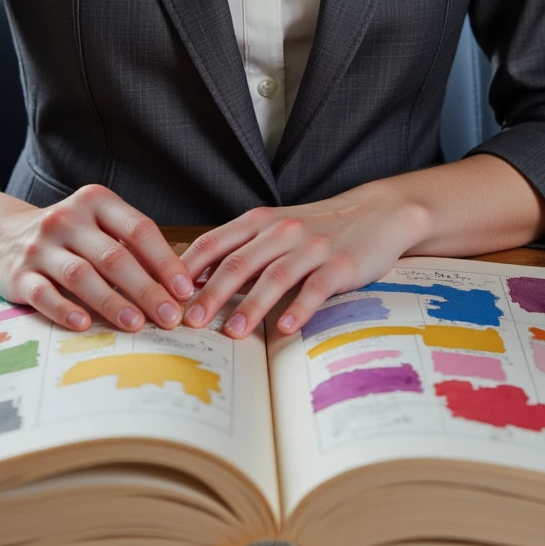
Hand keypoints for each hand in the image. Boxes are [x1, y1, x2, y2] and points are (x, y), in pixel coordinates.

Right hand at [0, 183, 194, 332]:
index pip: (138, 229)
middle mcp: (67, 219)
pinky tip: (85, 325)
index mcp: (95, 202)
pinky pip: (44, 294)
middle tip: (170, 316)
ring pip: (82, 276)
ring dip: (112, 302)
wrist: (2, 236)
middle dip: (146, 289)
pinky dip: (65, 310)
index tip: (183, 290)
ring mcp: (40, 246)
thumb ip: (133, 247)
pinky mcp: (18, 275)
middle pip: (113, 256)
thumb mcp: (99, 226)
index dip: (164, 261)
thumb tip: (180, 283)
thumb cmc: (69, 236)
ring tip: (137, 325)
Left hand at [179, 178, 429, 340]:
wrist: (378, 213)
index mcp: (260, 221)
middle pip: (238, 262)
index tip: (166, 295)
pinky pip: (316, 288)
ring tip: (233, 331)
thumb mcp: (275, 230)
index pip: (214, 242)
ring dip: (251, 305)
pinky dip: (299, 308)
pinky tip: (285, 328)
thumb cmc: (319, 228)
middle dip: (210, 293)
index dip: (188, 268)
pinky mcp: (341, 264)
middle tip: (188, 321)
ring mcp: (312, 247)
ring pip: (274, 276)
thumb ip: (240, 249)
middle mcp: (282, 230)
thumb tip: (194, 279)